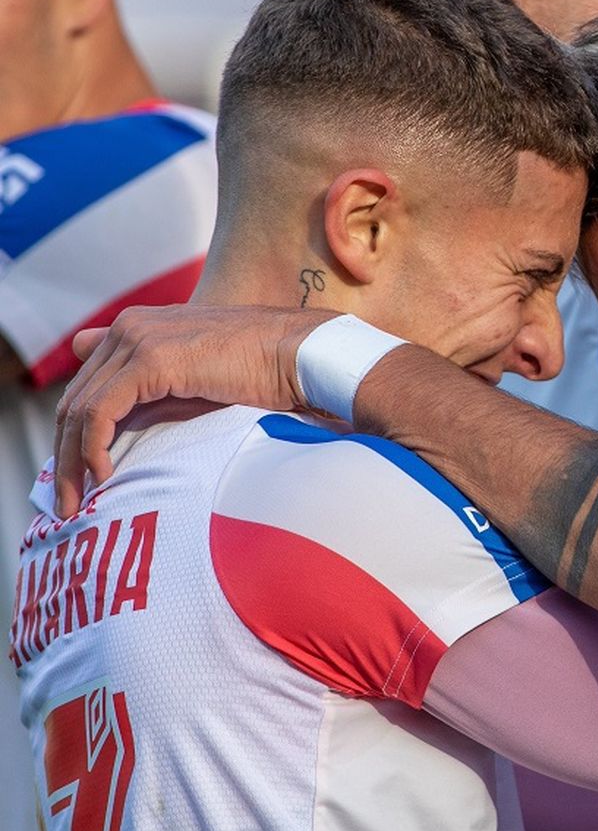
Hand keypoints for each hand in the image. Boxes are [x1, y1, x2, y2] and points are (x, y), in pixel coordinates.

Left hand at [52, 305, 330, 517]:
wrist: (300, 354)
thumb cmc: (263, 372)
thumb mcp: (198, 378)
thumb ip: (154, 387)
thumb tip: (126, 414)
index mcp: (138, 327)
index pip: (86, 386)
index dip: (73, 433)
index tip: (76, 476)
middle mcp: (130, 327)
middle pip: (74, 399)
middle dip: (63, 454)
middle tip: (64, 502)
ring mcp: (138, 340)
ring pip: (80, 409)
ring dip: (71, 461)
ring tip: (75, 502)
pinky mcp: (150, 360)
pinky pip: (100, 412)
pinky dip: (92, 449)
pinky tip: (102, 476)